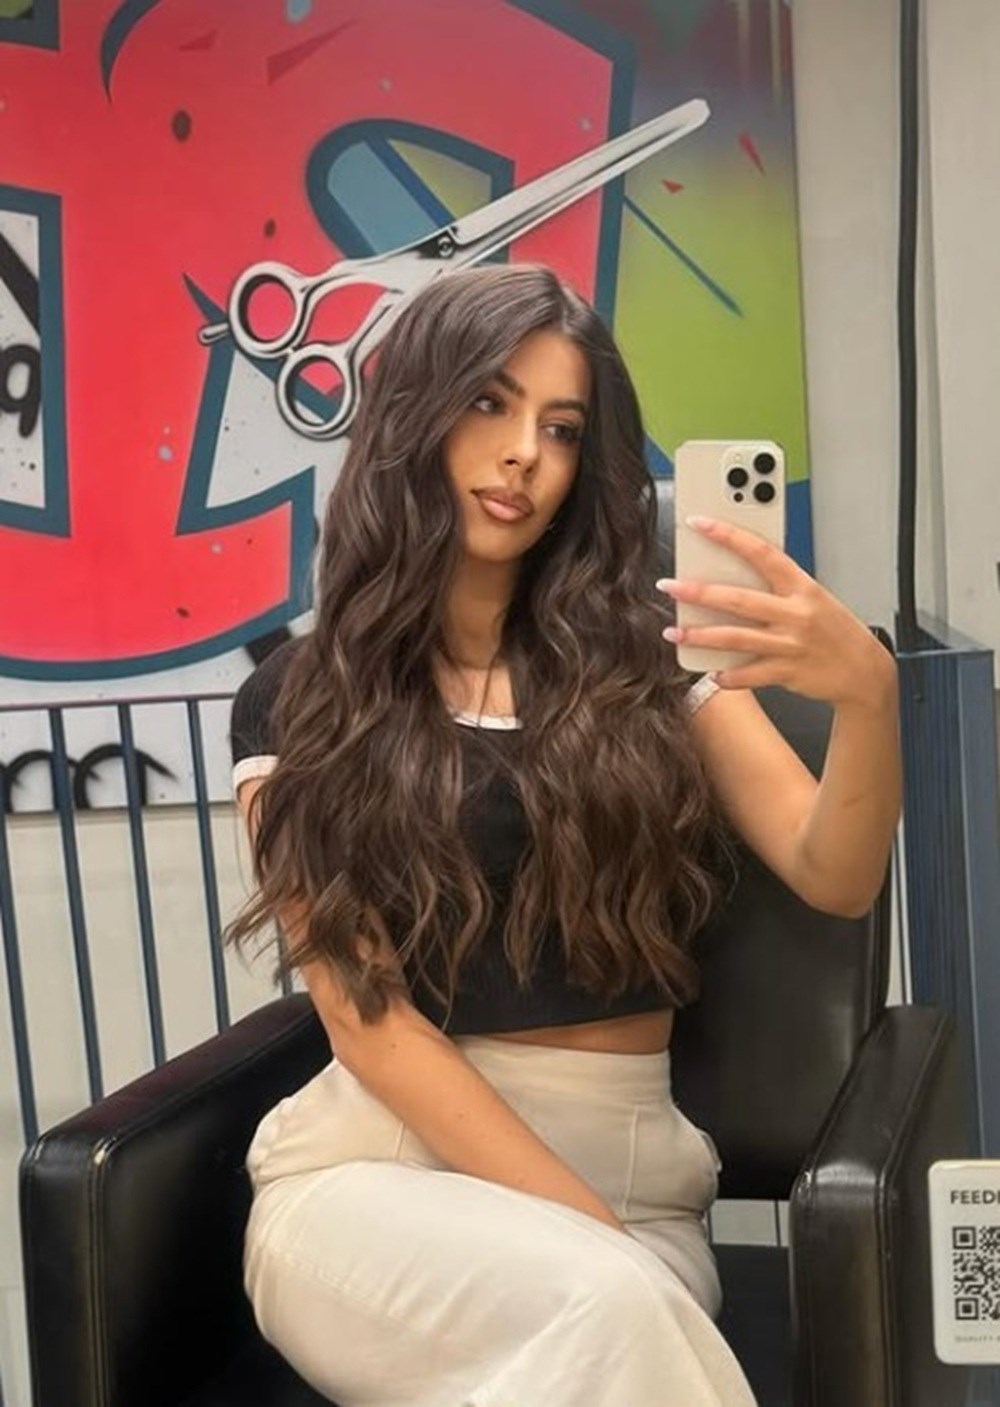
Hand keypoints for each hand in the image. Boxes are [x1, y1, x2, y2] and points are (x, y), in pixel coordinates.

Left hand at [656, 515, 896, 708]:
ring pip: (735, 637)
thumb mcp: (814, 598)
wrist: (865, 672)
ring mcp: (790, 645)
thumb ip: (779, 588)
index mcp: (802, 587)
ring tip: (674, 632)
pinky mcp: (787, 672)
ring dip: (700, 635)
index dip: (728, 535)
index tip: (699, 523)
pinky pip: (748, 674)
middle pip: (739, 599)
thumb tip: (734, 576)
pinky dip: (728, 675)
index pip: (761, 552)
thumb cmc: (836, 631)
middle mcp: (795, 614)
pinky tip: (712, 671)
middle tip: (669, 585)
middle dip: (699, 592)